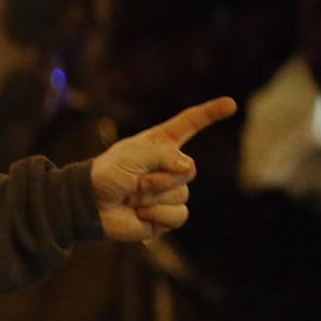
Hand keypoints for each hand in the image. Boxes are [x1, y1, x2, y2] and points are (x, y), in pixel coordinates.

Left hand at [90, 96, 236, 242]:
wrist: (89, 206)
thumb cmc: (106, 175)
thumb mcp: (133, 155)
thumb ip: (164, 155)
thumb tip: (188, 169)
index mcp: (158, 144)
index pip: (189, 125)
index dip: (210, 114)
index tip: (231, 104)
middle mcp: (167, 165)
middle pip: (189, 170)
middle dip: (159, 176)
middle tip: (133, 180)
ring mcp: (168, 190)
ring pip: (182, 193)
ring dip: (154, 197)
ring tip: (131, 197)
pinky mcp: (165, 214)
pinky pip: (179, 215)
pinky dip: (157, 216)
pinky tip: (139, 214)